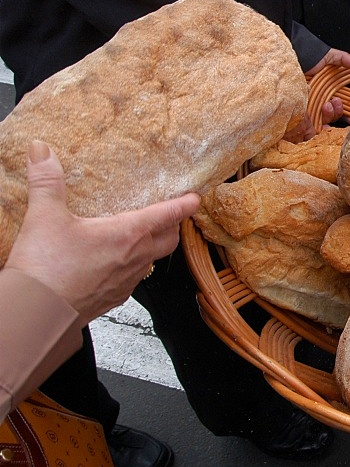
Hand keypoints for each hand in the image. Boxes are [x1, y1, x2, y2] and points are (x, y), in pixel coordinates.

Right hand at [4, 141, 199, 324]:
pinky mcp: (114, 298)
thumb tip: (41, 152)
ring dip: (153, 247)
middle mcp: (135, 258)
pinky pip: (133, 280)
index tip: (194, 198)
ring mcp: (127, 281)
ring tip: (141, 238)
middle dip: (173, 226)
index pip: (168, 214)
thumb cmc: (47, 270)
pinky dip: (131, 268)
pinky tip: (114, 265)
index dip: (185, 204)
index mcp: (128, 234)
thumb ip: (46, 181)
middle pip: (169, 239)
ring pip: (153, 261)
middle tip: (170, 216)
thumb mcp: (44, 216)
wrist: (37, 314)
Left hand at [290, 47, 349, 136]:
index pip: (337, 108)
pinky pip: (306, 127)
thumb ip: (342, 58)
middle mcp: (316, 101)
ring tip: (326, 105)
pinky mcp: (296, 113)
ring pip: (321, 122)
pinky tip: (316, 124)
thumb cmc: (306, 57)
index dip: (347, 116)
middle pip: (330, 117)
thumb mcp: (327, 56)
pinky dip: (312, 128)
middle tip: (335, 102)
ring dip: (328, 116)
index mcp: (325, 92)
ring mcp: (306, 108)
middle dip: (336, 112)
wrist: (287, 59)